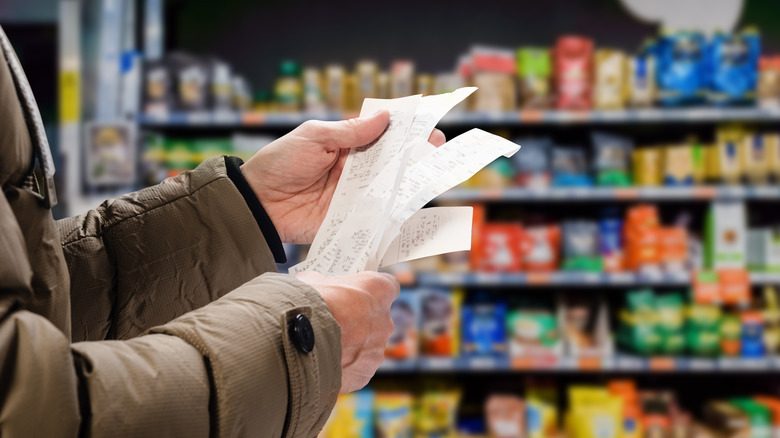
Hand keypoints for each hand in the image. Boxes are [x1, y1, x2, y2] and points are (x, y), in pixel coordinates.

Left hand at [241, 112, 446, 243]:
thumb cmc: (280, 163)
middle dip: (415, 155)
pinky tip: (413, 207)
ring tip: (433, 175)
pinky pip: (377, 216)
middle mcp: (355, 170)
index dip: (405, 131)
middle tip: (437, 149)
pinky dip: (395, 213)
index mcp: (346, 145)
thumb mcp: (314, 137)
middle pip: (392, 162)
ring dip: (410, 182)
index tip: (428, 125)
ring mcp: (355, 195)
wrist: (258, 203)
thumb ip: (350, 132)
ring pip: (389, 188)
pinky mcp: (351, 219)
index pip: (382, 135)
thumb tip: (385, 117)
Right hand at [295, 271, 398, 392]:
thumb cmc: (307, 304)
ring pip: (367, 347)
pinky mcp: (364, 373)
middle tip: (335, 322)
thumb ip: (325, 284)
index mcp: (378, 291)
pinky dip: (343, 367)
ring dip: (350, 346)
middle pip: (377, 320)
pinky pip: (356, 369)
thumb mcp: (313, 281)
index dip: (371, 291)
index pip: (388, 286)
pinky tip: (323, 362)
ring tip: (324, 346)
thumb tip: (317, 286)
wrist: (295, 341)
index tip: (358, 294)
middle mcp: (385, 321)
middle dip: (358, 321)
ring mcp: (377, 350)